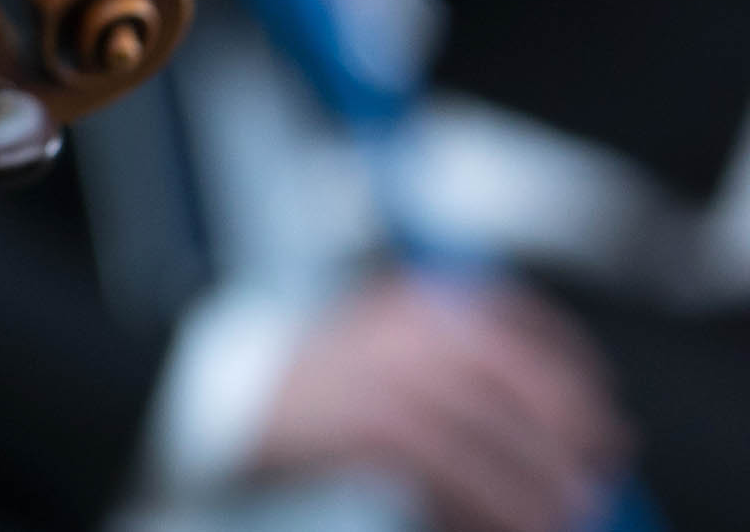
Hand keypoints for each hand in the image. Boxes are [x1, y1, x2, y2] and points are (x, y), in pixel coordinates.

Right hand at [252, 275, 626, 531]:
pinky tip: (501, 526)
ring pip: (483, 421)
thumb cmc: (310, 405)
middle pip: (507, 369)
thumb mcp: (381, 365)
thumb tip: (553, 428)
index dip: (569, 365)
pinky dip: (484, 502)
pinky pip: (442, 464)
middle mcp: (393, 327)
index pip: (509, 315)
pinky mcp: (357, 421)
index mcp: (406, 305)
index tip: (602, 414)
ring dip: (532, 479)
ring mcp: (374, 369)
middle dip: (563, 425)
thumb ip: (449, 377)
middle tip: (592, 476)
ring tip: (556, 518)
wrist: (212, 413)